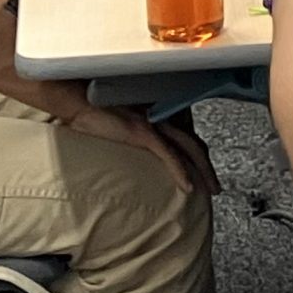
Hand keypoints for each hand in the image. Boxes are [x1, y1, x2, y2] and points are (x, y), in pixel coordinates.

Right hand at [59, 103, 220, 194]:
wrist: (77, 101)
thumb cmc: (93, 113)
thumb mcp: (119, 125)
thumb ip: (131, 135)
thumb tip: (131, 149)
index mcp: (156, 115)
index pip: (187, 135)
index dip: (198, 154)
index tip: (204, 170)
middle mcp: (160, 116)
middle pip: (194, 143)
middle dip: (208, 167)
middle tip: (215, 186)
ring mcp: (153, 123)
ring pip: (189, 149)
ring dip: (203, 172)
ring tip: (209, 190)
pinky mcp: (143, 131)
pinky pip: (169, 155)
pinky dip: (180, 172)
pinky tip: (187, 187)